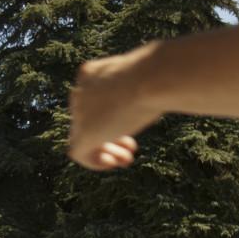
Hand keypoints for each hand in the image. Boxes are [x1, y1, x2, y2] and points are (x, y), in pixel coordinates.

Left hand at [68, 45, 161, 169]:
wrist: (153, 77)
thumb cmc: (160, 74)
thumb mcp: (148, 80)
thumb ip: (142, 88)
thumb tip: (158, 94)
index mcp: (92, 74)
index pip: (95, 101)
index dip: (113, 117)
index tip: (133, 126)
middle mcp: (81, 91)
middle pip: (89, 120)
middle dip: (111, 136)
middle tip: (131, 147)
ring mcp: (80, 113)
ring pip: (84, 137)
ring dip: (105, 151)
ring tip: (126, 160)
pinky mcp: (83, 132)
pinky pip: (78, 153)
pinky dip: (95, 162)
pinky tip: (113, 163)